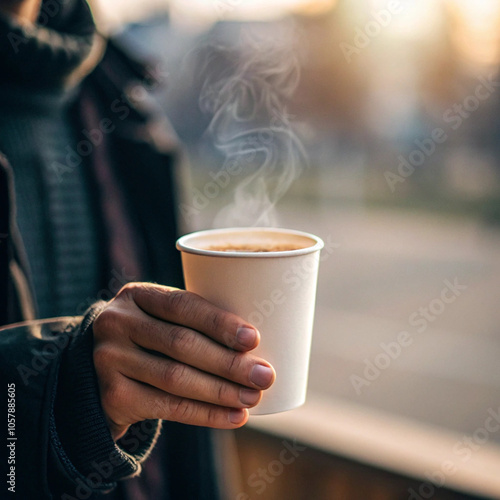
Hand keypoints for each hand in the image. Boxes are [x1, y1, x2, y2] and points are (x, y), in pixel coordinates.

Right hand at [92, 283, 275, 439]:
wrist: (102, 372)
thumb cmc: (152, 339)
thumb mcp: (163, 319)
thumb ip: (196, 323)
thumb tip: (255, 347)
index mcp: (136, 294)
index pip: (182, 305)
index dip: (219, 322)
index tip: (254, 339)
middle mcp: (117, 322)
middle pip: (181, 343)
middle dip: (229, 362)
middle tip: (264, 375)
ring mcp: (109, 359)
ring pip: (175, 378)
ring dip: (221, 391)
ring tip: (254, 397)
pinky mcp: (112, 396)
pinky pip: (167, 407)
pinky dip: (205, 414)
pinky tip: (233, 417)